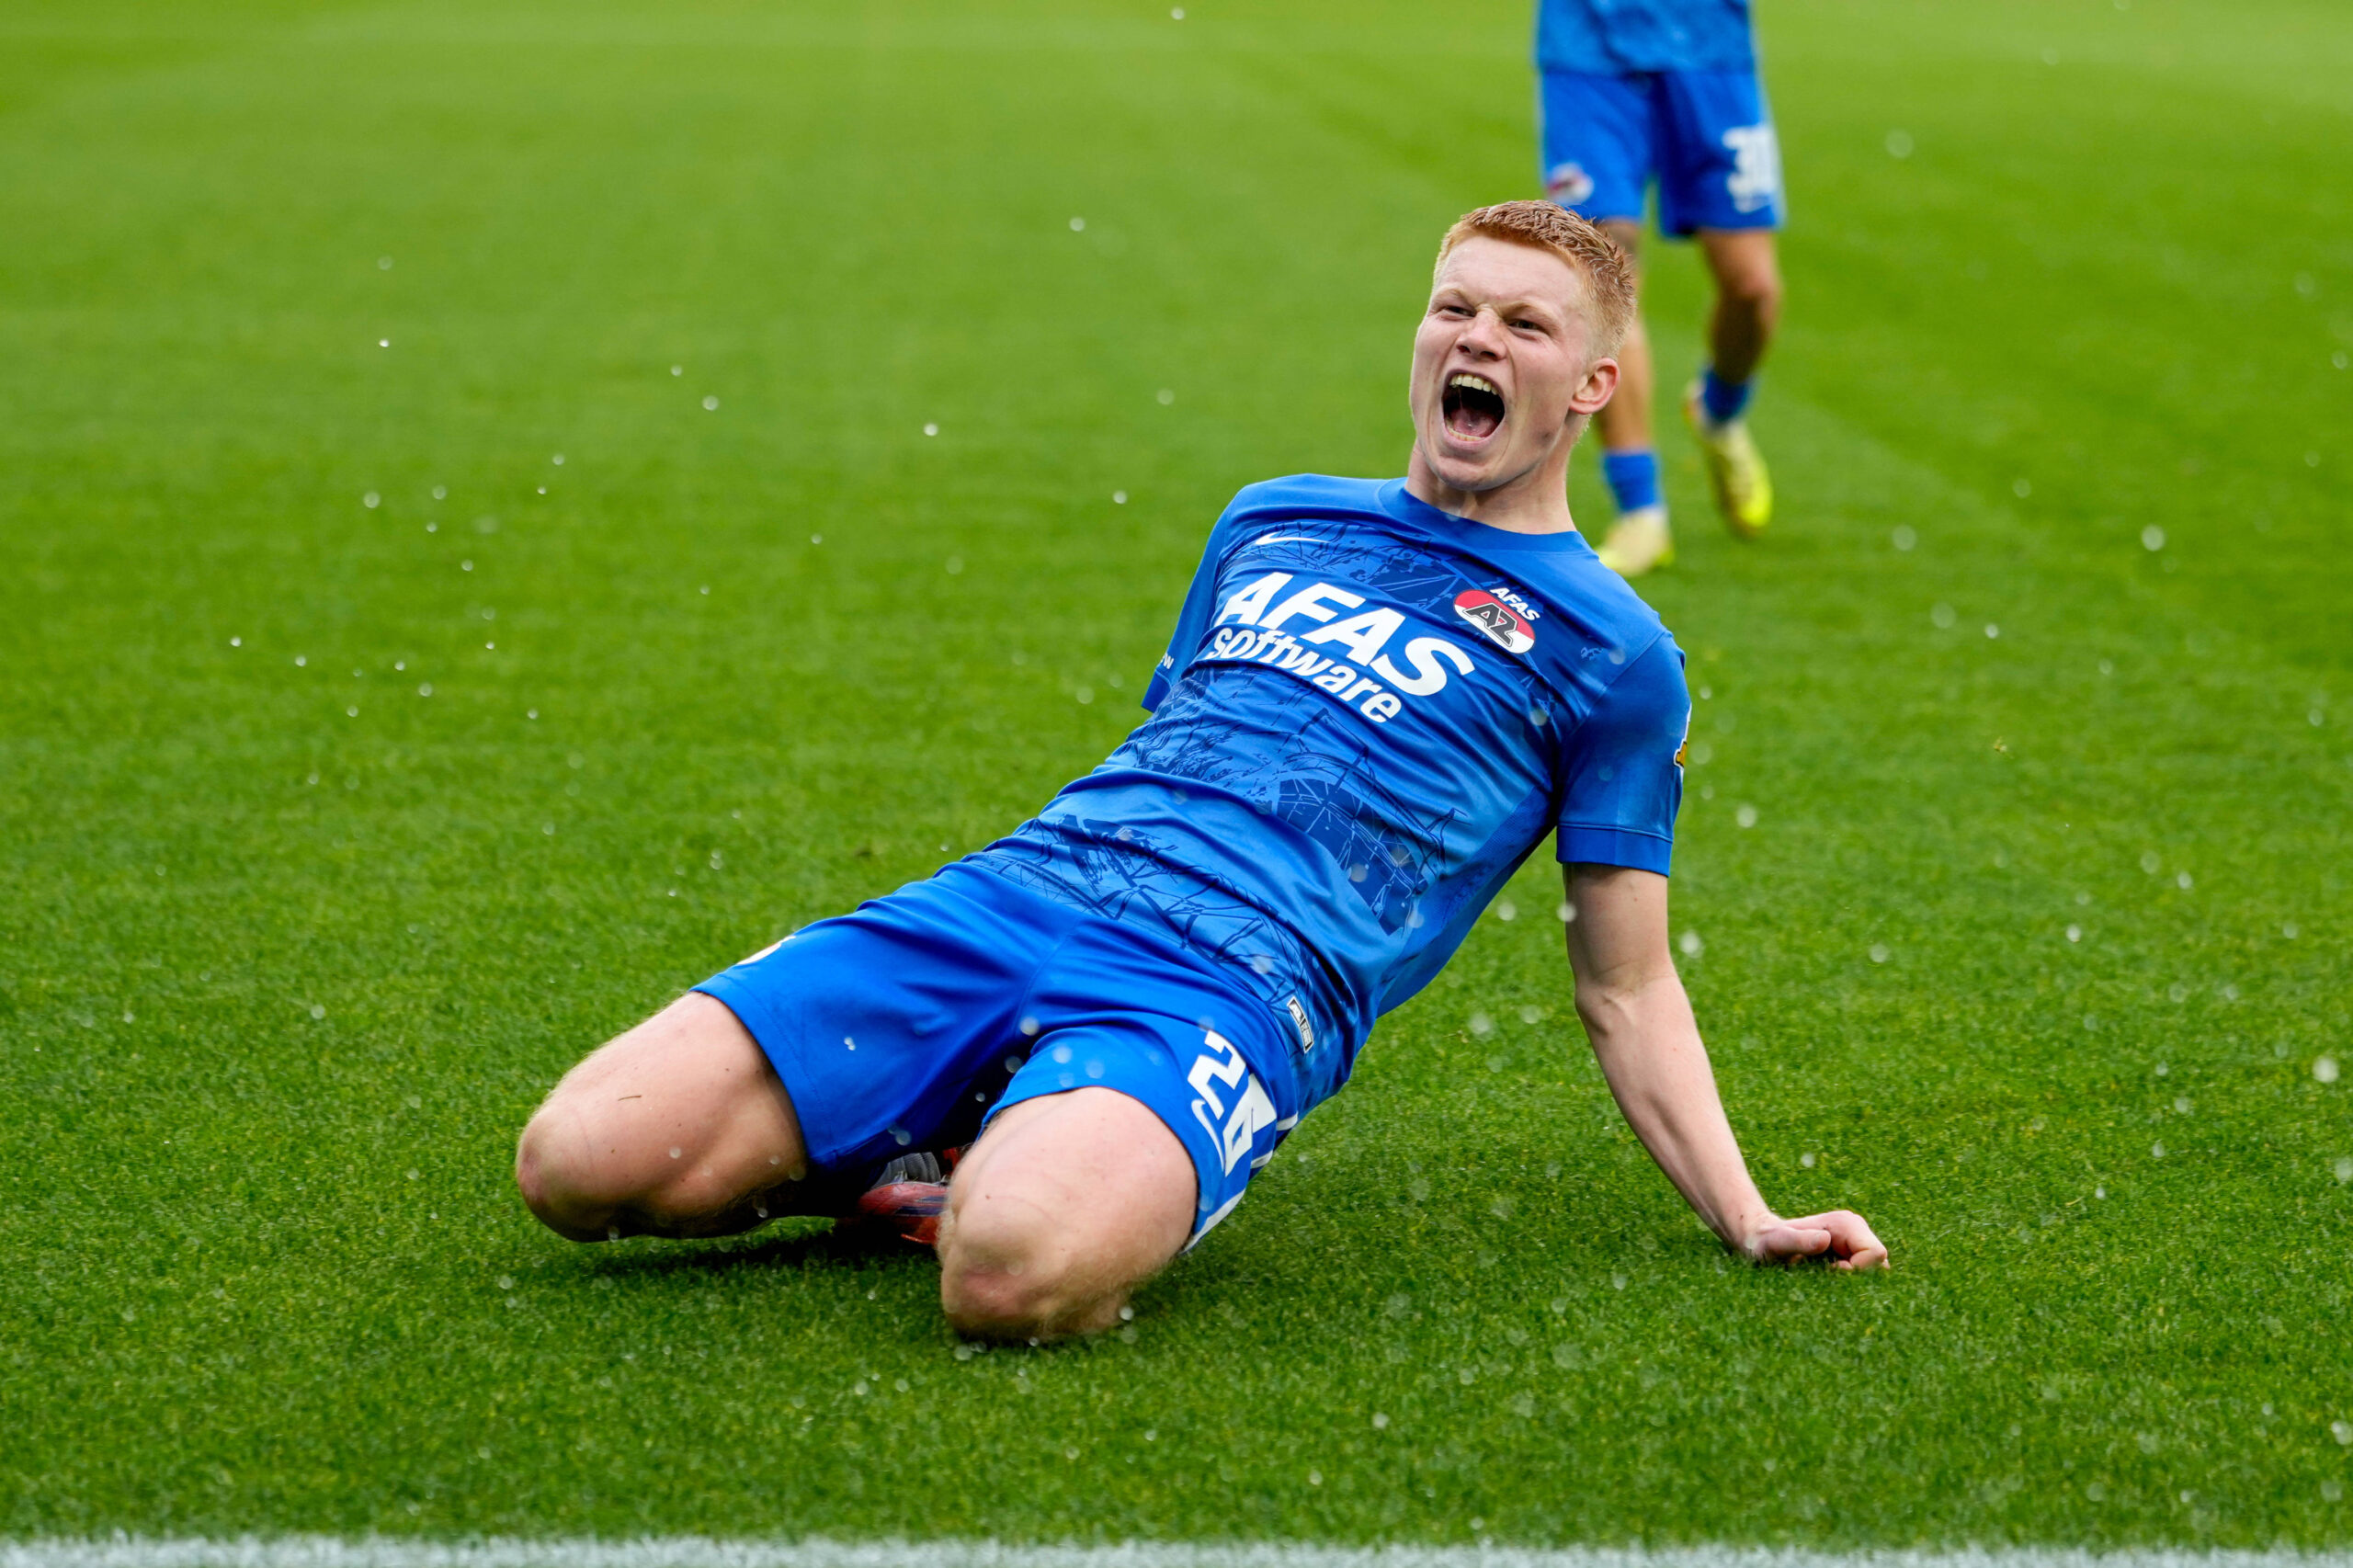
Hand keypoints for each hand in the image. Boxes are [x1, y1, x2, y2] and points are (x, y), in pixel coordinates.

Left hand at [1740, 1209, 1887, 1270]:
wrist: (1761, 1241)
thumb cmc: (1767, 1242)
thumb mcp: (1778, 1243)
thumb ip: (1799, 1241)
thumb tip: (1825, 1239)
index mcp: (1845, 1223)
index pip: (1875, 1253)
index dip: (1857, 1270)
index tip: (1830, 1271)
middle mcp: (1856, 1229)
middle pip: (1878, 1264)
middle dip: (1857, 1277)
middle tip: (1825, 1273)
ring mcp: (1855, 1241)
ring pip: (1874, 1272)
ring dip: (1853, 1281)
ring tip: (1824, 1274)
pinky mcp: (1852, 1253)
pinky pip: (1865, 1274)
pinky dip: (1850, 1282)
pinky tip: (1827, 1277)